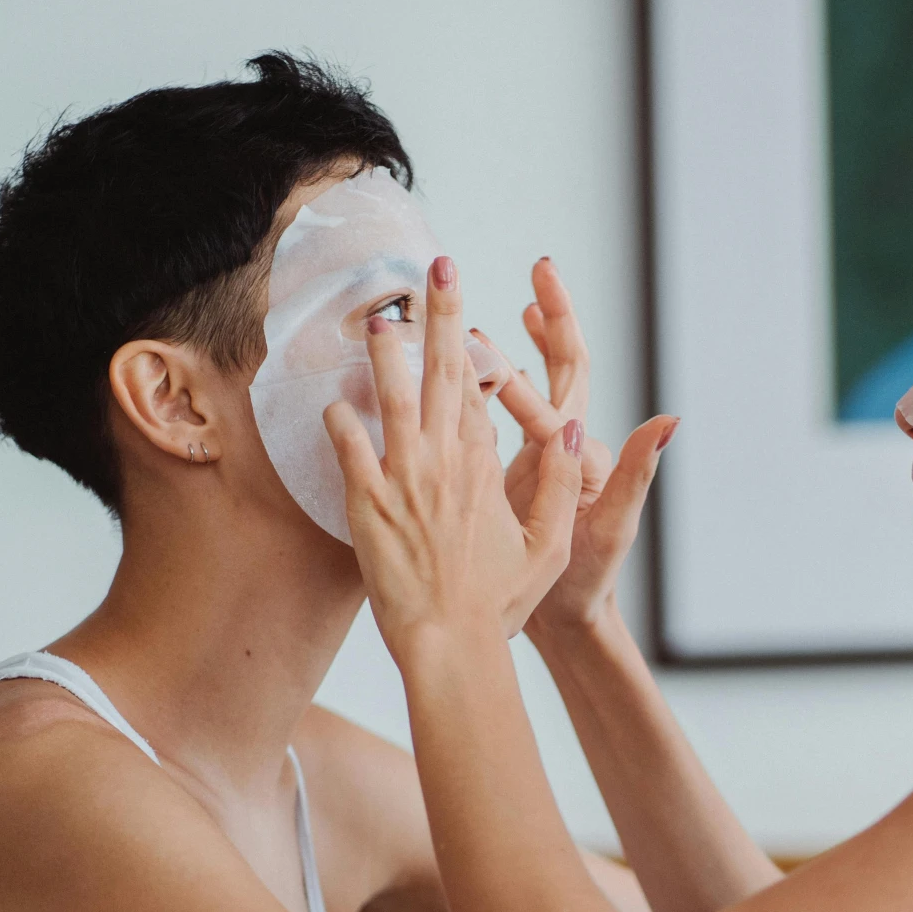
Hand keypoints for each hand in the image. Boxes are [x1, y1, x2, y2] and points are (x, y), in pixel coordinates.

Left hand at [322, 256, 583, 648]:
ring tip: (376, 314)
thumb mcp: (550, 547)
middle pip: (444, 374)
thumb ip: (562, 486)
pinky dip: (341, 421)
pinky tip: (332, 398)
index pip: (479, 393)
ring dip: (385, 353)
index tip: (464, 312)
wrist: (450, 643)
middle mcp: (447, 462)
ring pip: (392, 398)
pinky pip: (349, 449)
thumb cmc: (498, 604)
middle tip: (437, 267)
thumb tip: (580, 432)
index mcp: (488, 468)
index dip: (471, 350)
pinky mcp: (367, 504)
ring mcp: (405, 479)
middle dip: (442, 315)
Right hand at [490, 259, 677, 636]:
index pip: (556, 399)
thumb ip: (638, 472)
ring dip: (524, 344)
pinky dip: (495, 388)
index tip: (489, 344)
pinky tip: (477, 371)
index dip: (524, 376)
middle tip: (541, 269)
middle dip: (552, 318)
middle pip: (562, 368)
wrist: (569, 620)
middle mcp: (566, 447)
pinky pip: (504, 421)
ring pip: (532, 386)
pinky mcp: (517, 475)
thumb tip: (672, 421)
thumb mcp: (615, 526)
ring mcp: (542, 458)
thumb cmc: (591, 579)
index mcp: (582, 453)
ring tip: (507, 309)